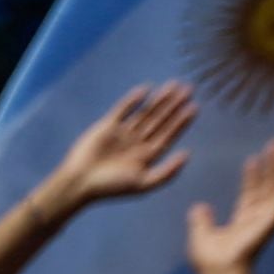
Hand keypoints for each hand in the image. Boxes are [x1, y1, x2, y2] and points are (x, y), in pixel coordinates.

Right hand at [48, 82, 195, 214]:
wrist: (79, 183)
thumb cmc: (110, 187)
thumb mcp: (143, 184)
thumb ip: (167, 172)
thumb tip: (187, 154)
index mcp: (146, 156)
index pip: (168, 135)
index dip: (182, 121)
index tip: (194, 107)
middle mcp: (136, 143)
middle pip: (159, 120)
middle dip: (173, 106)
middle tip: (188, 89)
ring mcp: (122, 134)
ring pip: (145, 112)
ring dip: (159, 100)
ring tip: (173, 85)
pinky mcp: (106, 126)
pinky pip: (122, 109)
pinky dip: (133, 100)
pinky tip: (146, 90)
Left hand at [191, 139, 273, 273]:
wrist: (217, 272)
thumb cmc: (209, 261)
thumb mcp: (200, 235)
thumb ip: (201, 220)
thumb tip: (197, 207)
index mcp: (243, 220)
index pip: (251, 193)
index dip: (253, 176)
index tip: (252, 159)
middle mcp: (258, 217)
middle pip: (269, 185)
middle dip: (273, 165)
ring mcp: (267, 217)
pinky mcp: (273, 218)